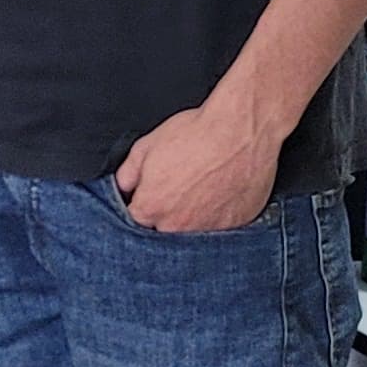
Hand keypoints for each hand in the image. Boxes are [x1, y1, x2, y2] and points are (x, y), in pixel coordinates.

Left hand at [114, 98, 277, 234]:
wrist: (242, 131)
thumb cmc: (198, 136)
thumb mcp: (145, 147)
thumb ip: (127, 175)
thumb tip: (124, 188)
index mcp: (151, 208)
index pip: (135, 221)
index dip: (141, 206)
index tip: (150, 197)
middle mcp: (178, 225)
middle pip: (162, 232)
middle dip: (164, 216)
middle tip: (178, 191)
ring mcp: (209, 230)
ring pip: (191, 235)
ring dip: (191, 220)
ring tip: (199, 193)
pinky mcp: (237, 227)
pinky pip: (220, 231)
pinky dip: (217, 219)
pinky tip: (218, 198)